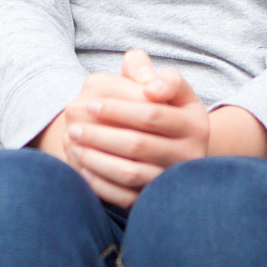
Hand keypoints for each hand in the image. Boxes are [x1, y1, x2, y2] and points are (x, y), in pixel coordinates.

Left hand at [49, 49, 210, 207]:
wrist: (173, 147)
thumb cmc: (156, 105)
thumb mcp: (156, 82)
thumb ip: (142, 67)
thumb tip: (147, 85)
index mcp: (194, 121)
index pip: (152, 113)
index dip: (119, 109)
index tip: (91, 103)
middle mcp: (190, 153)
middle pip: (138, 144)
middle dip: (101, 134)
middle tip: (72, 125)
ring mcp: (173, 179)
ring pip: (131, 172)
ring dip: (97, 159)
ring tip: (73, 143)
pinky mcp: (157, 198)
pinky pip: (126, 196)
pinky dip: (101, 183)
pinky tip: (82, 168)